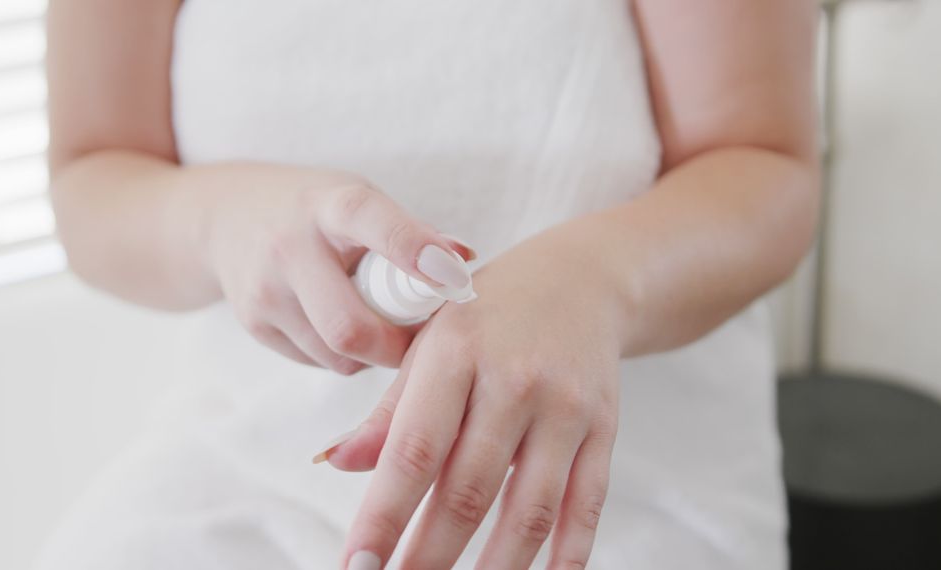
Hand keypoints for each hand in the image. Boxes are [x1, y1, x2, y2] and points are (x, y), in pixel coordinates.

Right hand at [197, 163, 474, 373]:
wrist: (224, 217)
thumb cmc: (314, 210)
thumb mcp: (356, 200)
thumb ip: (409, 231)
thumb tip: (464, 260)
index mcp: (329, 204)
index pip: (371, 222)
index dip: (415, 250)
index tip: (454, 277)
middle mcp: (290, 246)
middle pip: (350, 326)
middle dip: (397, 347)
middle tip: (419, 340)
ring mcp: (265, 290)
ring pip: (337, 354)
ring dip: (372, 355)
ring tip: (379, 326)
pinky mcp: (253, 323)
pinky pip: (317, 361)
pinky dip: (343, 355)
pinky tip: (340, 327)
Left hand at [319, 231, 625, 567]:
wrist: (579, 280)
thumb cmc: (488, 317)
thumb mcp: (429, 345)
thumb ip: (387, 411)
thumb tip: (335, 465)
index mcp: (456, 352)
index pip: (413, 450)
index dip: (383, 515)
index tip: (357, 565)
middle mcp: (514, 380)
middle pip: (467, 490)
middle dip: (428, 555)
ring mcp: (565, 407)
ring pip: (528, 509)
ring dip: (493, 567)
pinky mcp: (604, 427)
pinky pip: (586, 504)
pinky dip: (566, 555)